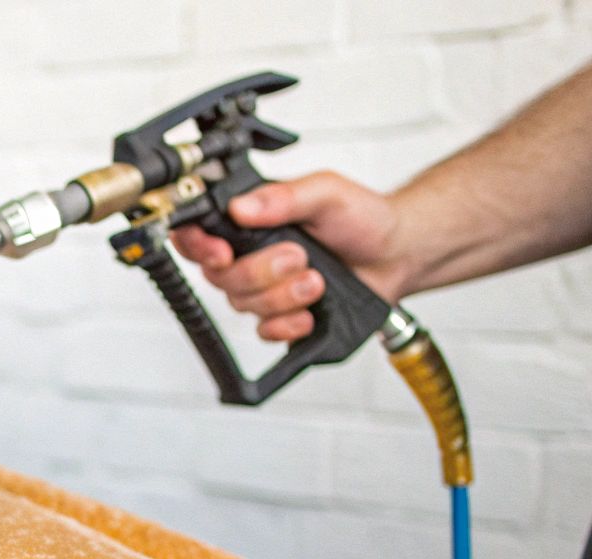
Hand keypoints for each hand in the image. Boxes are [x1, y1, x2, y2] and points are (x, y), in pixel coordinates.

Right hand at [171, 171, 412, 341]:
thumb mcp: (326, 192)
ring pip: (244, 305)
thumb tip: (241, 207)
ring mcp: (263, 290)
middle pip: (220, 277)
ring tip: (318, 280)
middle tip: (299, 256)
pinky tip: (310, 312)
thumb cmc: (362, 220)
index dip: (197, 247)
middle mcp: (249, 256)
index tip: (223, 252)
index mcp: (248, 222)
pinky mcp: (280, 318)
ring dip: (284, 296)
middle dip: (262, 272)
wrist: (396, 255)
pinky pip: (264, 332)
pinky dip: (288, 324)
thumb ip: (283, 196)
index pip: (195, 235)